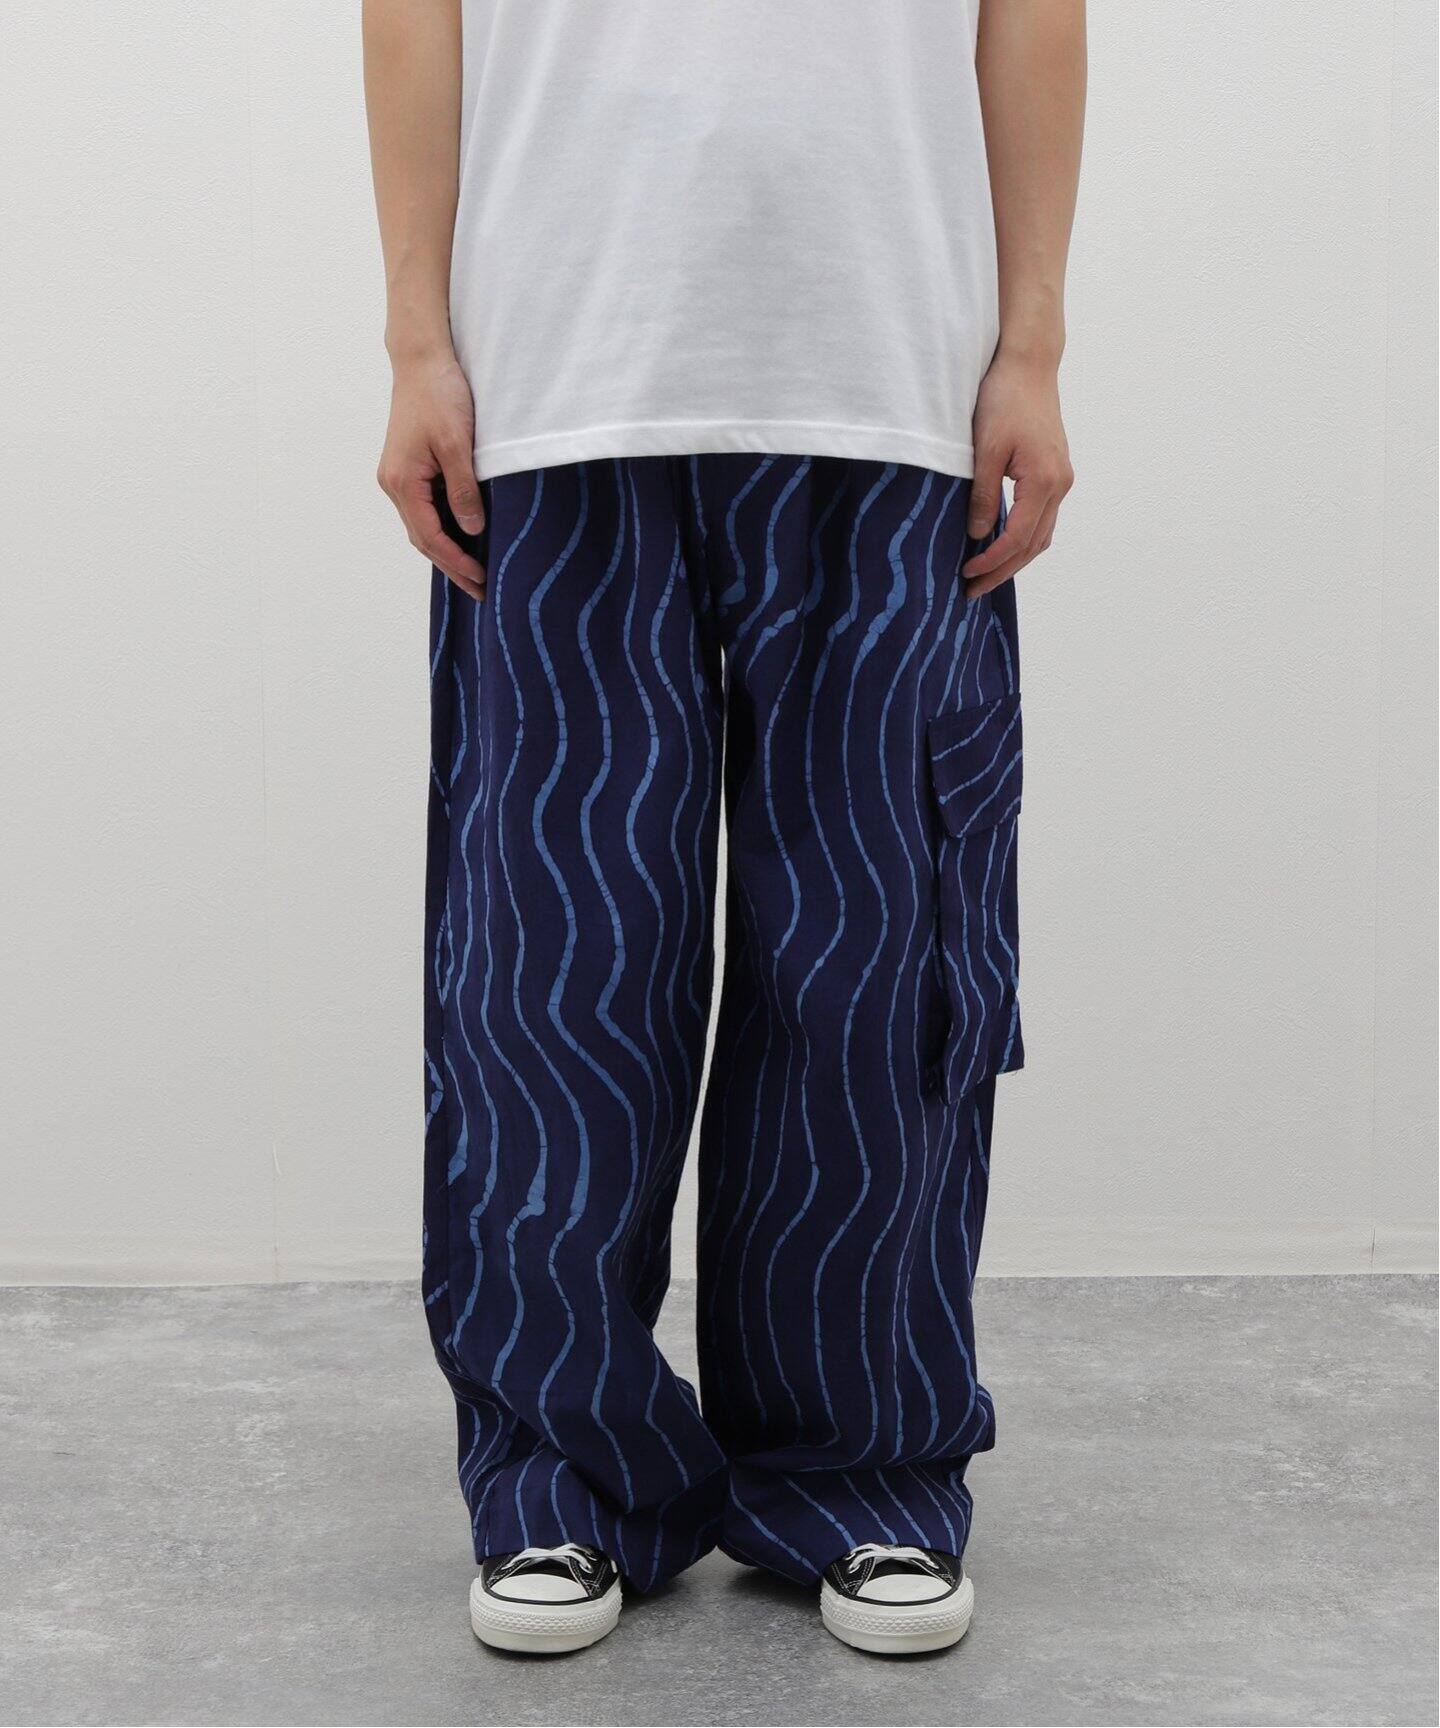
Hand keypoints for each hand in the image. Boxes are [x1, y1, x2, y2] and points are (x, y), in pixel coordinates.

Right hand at [377, 350, 487, 600]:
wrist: (422, 360)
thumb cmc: (439, 395)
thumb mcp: (457, 444)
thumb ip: (463, 489)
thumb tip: (471, 529)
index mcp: (402, 482)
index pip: (430, 537)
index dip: (456, 562)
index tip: (481, 579)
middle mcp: (394, 484)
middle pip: (423, 539)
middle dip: (451, 567)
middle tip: (481, 590)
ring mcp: (398, 477)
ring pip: (422, 526)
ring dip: (446, 552)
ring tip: (473, 574)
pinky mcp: (408, 469)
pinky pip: (424, 510)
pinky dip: (442, 530)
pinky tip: (462, 540)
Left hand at [963, 349, 1073, 597]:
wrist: (1028, 365)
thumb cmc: (1004, 399)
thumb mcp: (985, 449)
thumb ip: (983, 495)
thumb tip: (979, 535)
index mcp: (1044, 481)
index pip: (1018, 538)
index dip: (992, 562)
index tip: (966, 575)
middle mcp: (1060, 484)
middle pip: (1033, 545)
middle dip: (1002, 571)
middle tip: (971, 591)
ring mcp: (1061, 479)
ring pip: (1041, 535)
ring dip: (1014, 559)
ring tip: (984, 576)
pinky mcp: (1054, 472)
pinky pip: (1042, 518)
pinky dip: (1023, 539)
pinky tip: (1000, 546)